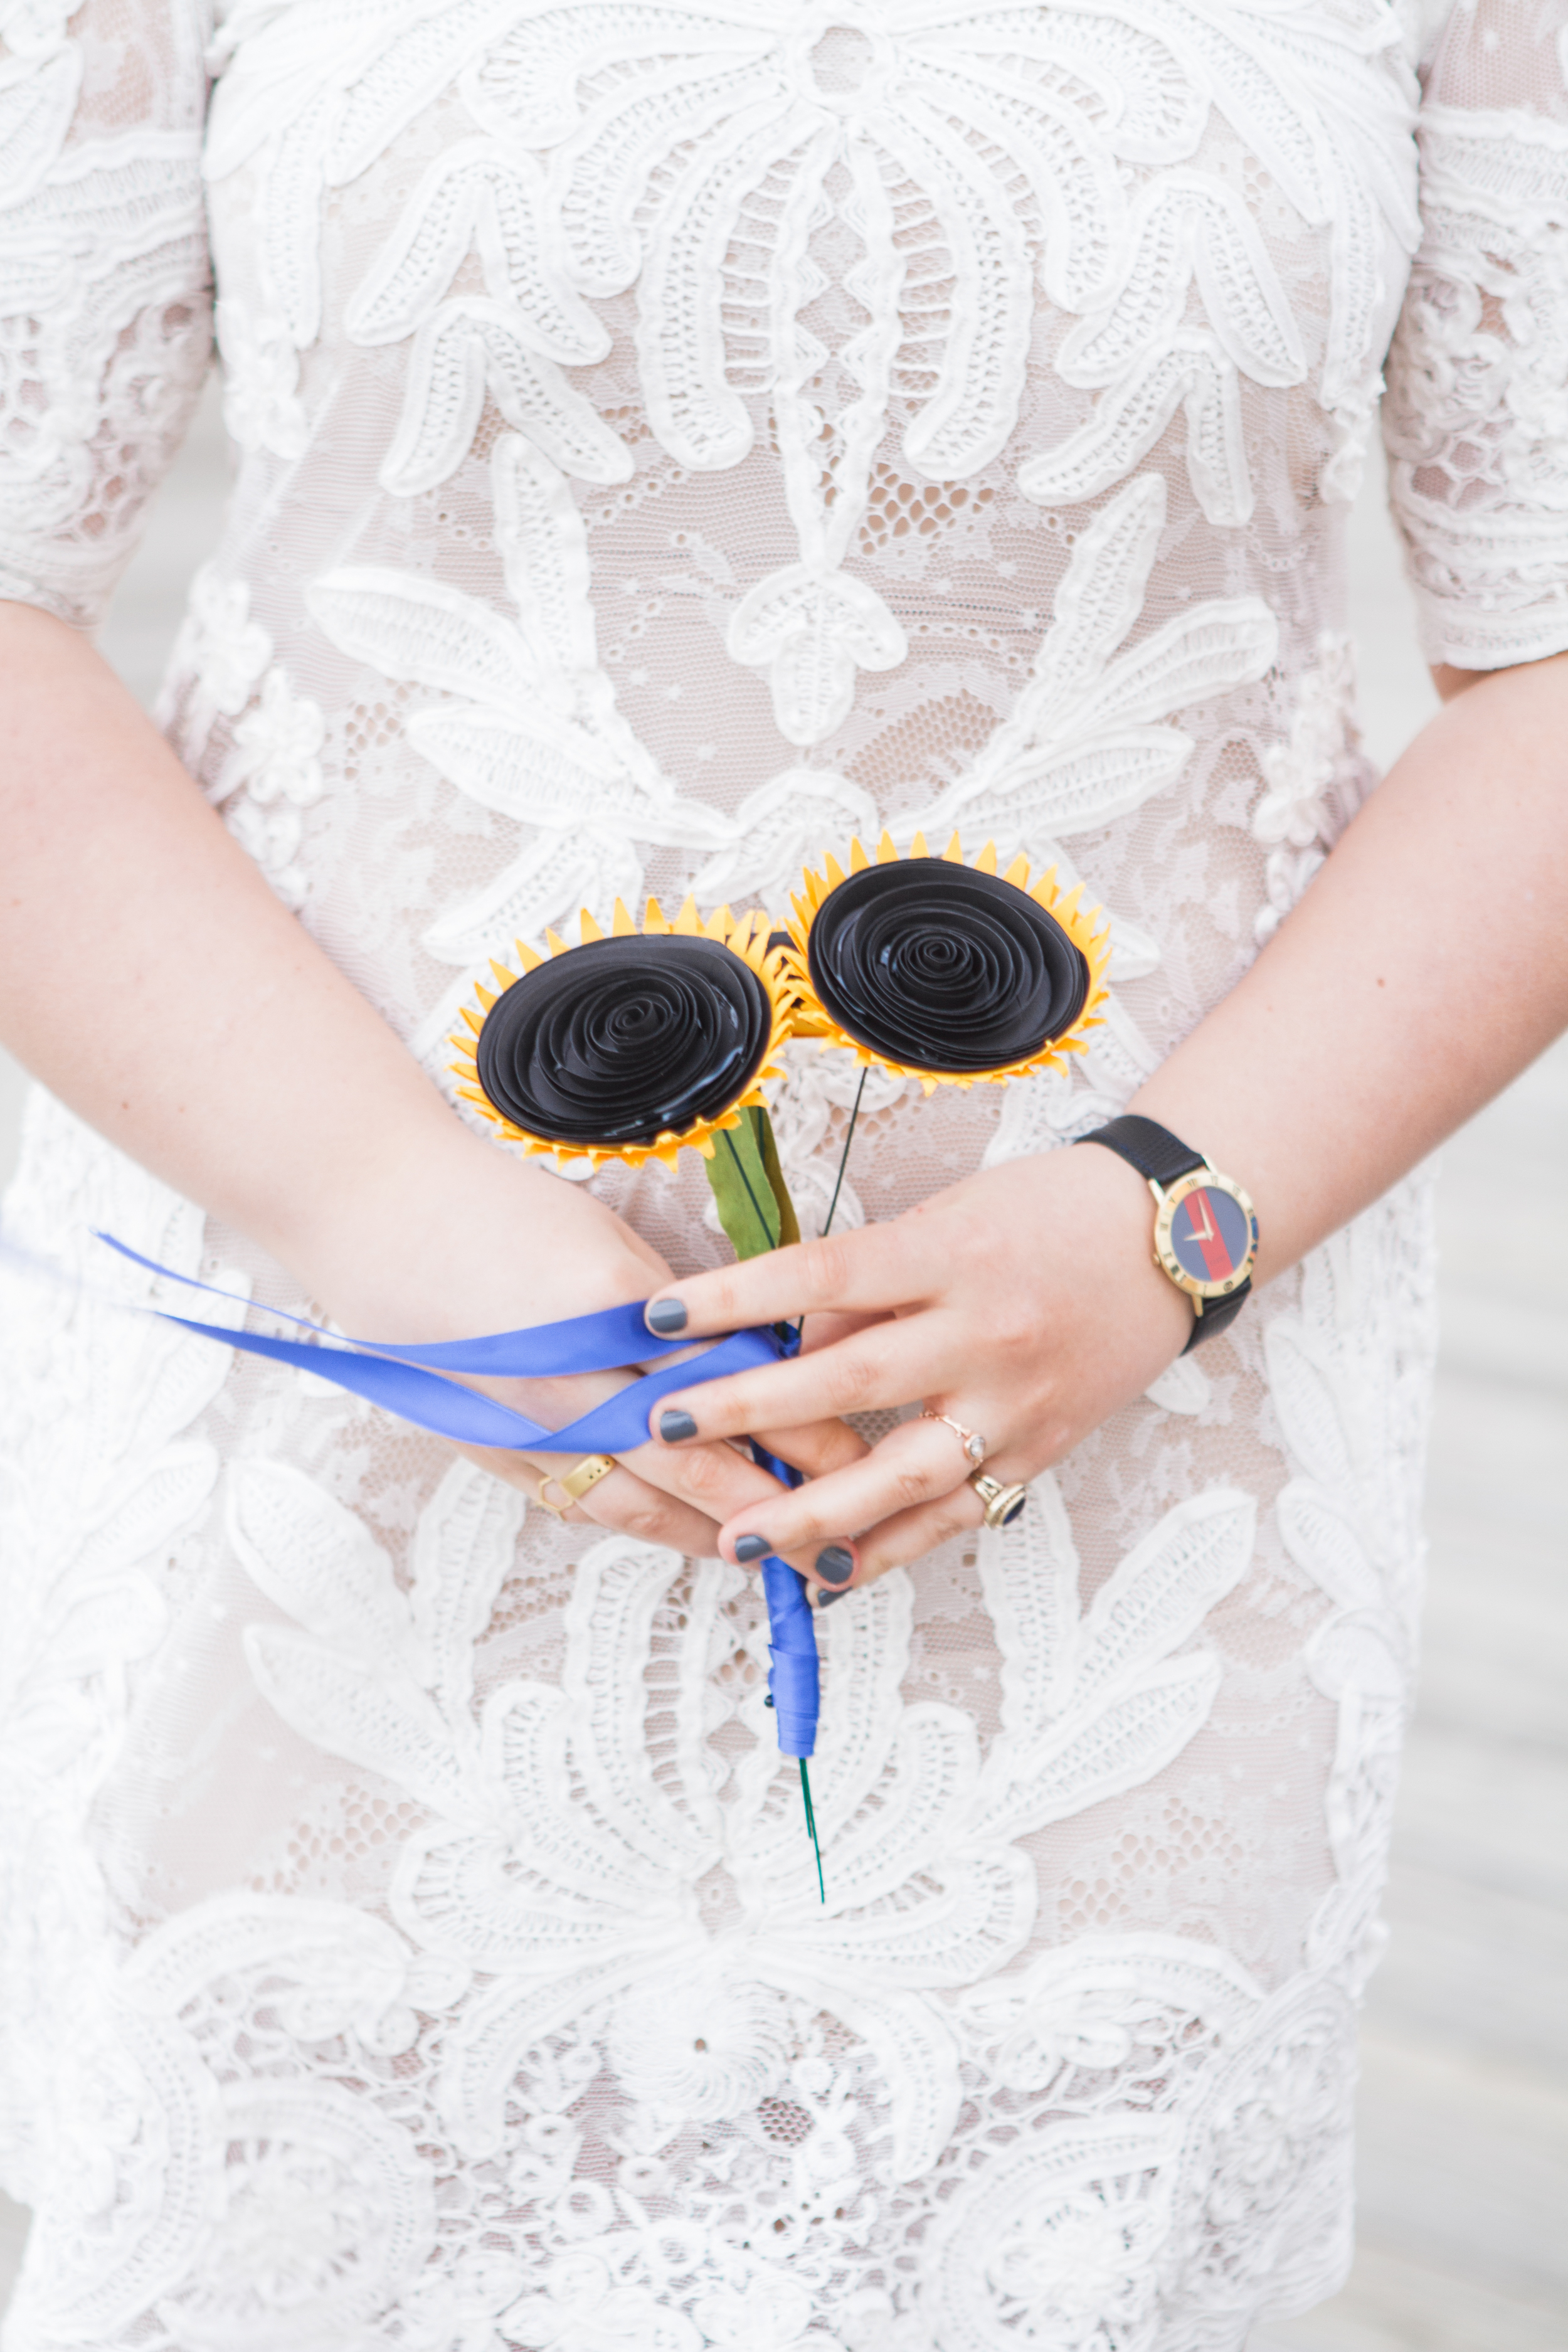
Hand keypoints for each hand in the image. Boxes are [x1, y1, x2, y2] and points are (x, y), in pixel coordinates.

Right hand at [287, 1120, 866, 1567]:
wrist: (378, 1217)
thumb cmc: (497, 1209)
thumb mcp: (608, 1243)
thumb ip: (672, 1313)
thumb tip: (744, 1365)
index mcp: (610, 1310)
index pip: (730, 1390)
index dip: (795, 1431)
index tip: (848, 1453)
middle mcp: (567, 1380)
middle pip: (692, 1465)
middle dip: (772, 1505)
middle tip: (830, 1534)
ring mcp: (523, 1424)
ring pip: (636, 1504)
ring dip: (709, 1534)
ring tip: (767, 1553)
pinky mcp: (490, 1448)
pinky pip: (578, 1503)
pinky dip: (637, 1524)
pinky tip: (679, 1534)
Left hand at [643, 1142, 1193, 1594]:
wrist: (1177, 1240)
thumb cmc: (1051, 1211)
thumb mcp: (950, 1219)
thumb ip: (869, 1283)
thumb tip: (786, 1342)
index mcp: (952, 1257)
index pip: (823, 1275)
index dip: (736, 1298)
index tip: (659, 1316)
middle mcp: (985, 1333)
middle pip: (851, 1379)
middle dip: (750, 1409)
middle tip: (665, 1427)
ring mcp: (1017, 1402)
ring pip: (904, 1473)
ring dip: (813, 1512)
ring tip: (736, 1538)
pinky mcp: (1041, 1451)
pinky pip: (956, 1515)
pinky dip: (890, 1549)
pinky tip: (827, 1572)